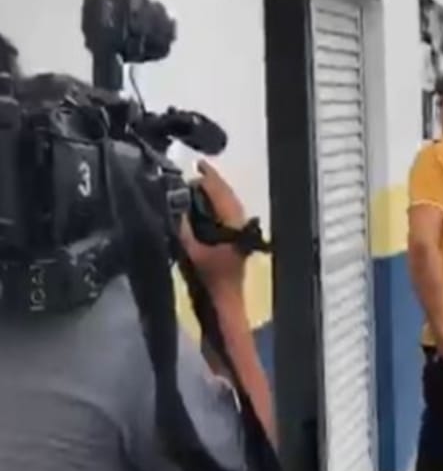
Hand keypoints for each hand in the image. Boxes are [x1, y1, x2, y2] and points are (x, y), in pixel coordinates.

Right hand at [180, 160, 247, 291]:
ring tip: (192, 187)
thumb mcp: (191, 251)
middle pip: (226, 196)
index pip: (222, 191)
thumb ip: (182, 225)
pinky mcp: (235, 244)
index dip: (209, 177)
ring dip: (211, 196)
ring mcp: (239, 234)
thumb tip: (174, 202)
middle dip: (209, 184)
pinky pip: (225, 217)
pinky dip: (213, 209)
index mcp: (234, 222)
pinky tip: (199, 211)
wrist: (224, 306)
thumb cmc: (209, 279)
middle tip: (190, 175)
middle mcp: (241, 224)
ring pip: (227, 206)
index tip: (197, 164)